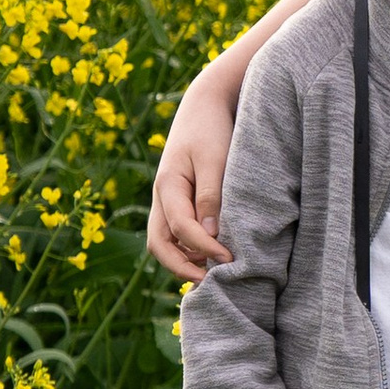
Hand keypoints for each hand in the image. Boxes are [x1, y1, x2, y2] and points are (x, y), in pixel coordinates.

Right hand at [150, 76, 238, 277]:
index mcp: (168, 186)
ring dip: (184, 261)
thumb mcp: (214, 158)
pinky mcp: (178, 201)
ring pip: (165, 242)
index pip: (180, 229)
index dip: (204, 248)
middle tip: (212, 283)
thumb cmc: (212, 129)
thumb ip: (211, 195)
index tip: (230, 259)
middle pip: (159, 245)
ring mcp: (166, 201)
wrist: (205, 105)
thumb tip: (211, 235)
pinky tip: (212, 254)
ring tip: (214, 273)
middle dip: (181, 268)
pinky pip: (175, 234)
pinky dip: (189, 249)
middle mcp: (161, 197)